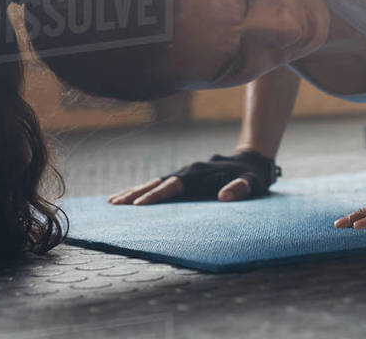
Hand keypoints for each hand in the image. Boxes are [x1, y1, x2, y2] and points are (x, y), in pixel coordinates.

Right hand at [107, 149, 280, 205]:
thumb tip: (224, 197)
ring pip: (154, 182)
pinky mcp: (184, 178)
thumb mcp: (253, 183)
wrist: (251, 159)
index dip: (156, 196)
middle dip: (135, 194)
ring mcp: (184, 174)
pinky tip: (129, 197)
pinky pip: (159, 184)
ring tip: (112, 202)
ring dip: (134, 192)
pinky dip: (143, 190)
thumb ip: (241, 189)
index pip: (174, 186)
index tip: (138, 206)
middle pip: (157, 183)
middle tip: (113, 205)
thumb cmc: (253, 176)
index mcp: (200, 175)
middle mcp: (188, 172)